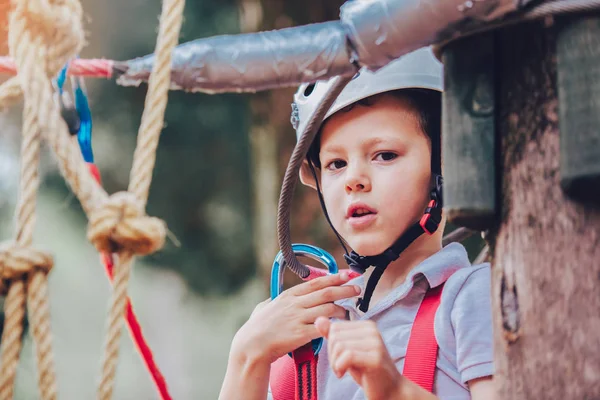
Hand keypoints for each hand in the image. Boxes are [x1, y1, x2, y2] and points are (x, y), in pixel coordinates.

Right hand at [231, 271, 360, 365]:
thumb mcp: (263, 307)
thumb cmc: (255, 328)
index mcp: (288, 295)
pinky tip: (341, 326)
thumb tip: (272, 299)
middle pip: (326, 293)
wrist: (252, 346)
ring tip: (350, 311)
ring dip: (342, 309)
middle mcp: (295, 304)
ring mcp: (298, 318)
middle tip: (357, 289)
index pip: (316, 282)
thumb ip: (272, 301)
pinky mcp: (301, 334)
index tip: (346, 275)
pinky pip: (323, 327)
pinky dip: (334, 325)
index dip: (334, 278)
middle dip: (345, 290)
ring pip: (328, 309)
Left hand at [315, 317, 402, 399]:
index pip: (335, 327)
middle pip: (335, 336)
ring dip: (335, 363)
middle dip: (332, 355)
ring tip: (342, 371)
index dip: (331, 345)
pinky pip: (347, 356)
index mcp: (366, 326)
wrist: (389, 391)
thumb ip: (334, 335)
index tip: (338, 358)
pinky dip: (339, 366)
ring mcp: (376, 343)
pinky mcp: (376, 357)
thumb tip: (319, 319)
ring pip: (340, 346)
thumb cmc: (367, 371)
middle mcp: (372, 330)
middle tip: (340, 367)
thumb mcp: (347, 351)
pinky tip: (343, 374)